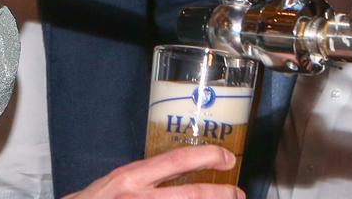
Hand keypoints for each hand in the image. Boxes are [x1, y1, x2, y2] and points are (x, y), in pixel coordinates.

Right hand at [65, 146, 244, 198]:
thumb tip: (172, 175)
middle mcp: (138, 197)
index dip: (205, 157)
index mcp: (131, 179)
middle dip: (220, 194)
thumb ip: (141, 179)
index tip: (225, 157)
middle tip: (238, 193)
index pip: (175, 161)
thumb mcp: (114, 184)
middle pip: (191, 195)